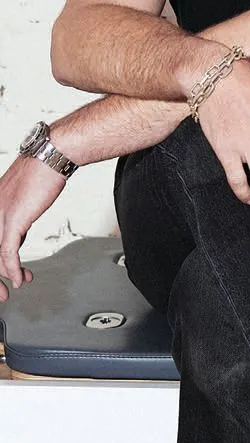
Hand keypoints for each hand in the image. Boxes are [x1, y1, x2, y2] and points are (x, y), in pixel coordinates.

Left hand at [0, 157, 66, 297]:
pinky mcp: (13, 220)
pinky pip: (8, 251)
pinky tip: (18, 277)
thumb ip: (18, 219)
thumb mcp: (24, 198)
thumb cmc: (42, 171)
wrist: (50, 157)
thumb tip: (19, 234)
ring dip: (6, 273)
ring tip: (18, 282)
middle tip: (5, 285)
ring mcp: (0, 215)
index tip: (4, 270)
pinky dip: (13, 268)